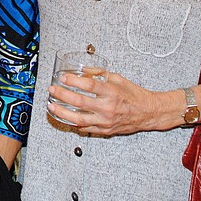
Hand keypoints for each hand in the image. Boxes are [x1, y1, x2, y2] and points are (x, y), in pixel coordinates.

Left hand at [47, 72, 162, 135]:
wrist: (148, 113)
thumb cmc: (134, 95)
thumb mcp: (118, 78)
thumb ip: (99, 73)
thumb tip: (82, 70)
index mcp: (111, 92)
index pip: (88, 86)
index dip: (73, 81)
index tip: (63, 78)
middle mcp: (108, 108)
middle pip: (79, 102)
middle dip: (62, 95)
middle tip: (52, 90)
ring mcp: (105, 121)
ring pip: (78, 119)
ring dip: (62, 112)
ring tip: (52, 106)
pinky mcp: (105, 130)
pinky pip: (85, 128)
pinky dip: (73, 123)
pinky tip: (64, 117)